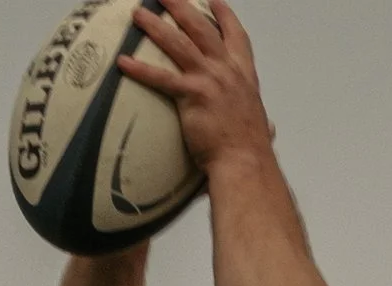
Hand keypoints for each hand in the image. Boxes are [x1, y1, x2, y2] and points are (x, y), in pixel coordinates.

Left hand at [121, 0, 275, 180]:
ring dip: (155, 25)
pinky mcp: (192, 96)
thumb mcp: (260, 124)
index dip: (224, 14)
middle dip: (181, 6)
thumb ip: (260, 119)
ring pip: (178, 43)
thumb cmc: (250, 149)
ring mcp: (209, 79)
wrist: (245, 162)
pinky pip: (161, 78)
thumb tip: (268, 128)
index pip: (236, 34)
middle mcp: (226, 69)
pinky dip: (140, 69)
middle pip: (201, 27)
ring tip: (138, 13)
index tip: (213, 0)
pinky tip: (123, 62)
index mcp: (243, 74)